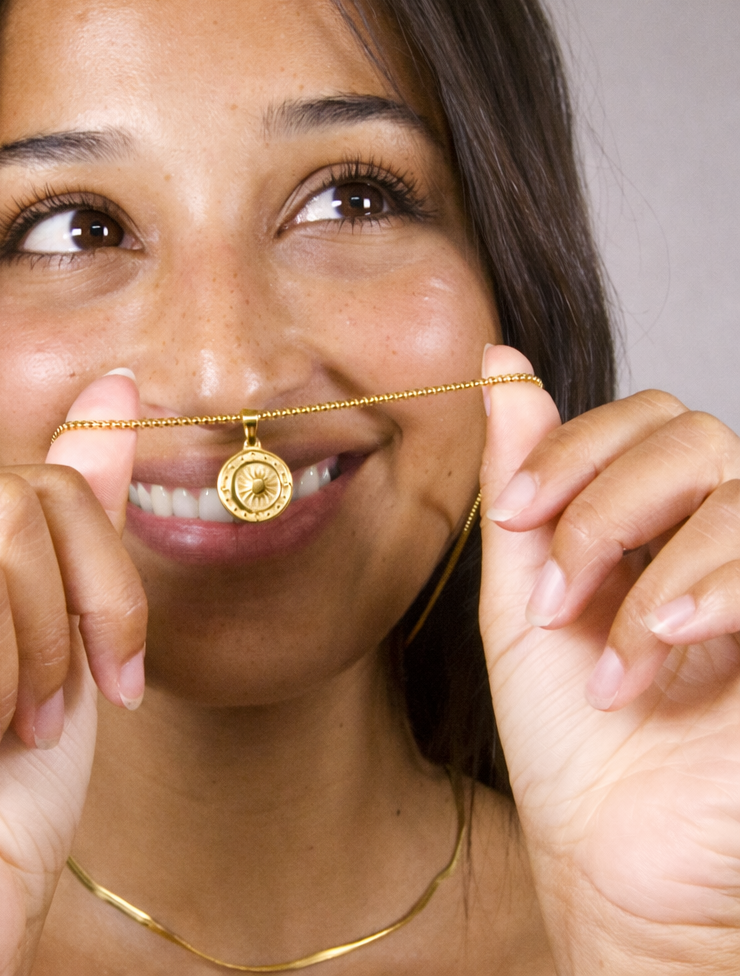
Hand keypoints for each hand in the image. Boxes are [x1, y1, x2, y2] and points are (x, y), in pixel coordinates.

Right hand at [0, 373, 144, 975]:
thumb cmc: (17, 778)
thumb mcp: (72, 625)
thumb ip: (75, 503)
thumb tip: (112, 382)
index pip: (33, 483)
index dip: (104, 580)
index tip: (118, 669)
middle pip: (3, 511)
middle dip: (60, 632)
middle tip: (40, 712)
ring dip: (16, 681)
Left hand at [478, 345, 739, 974]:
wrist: (610, 854)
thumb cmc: (566, 734)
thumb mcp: (521, 595)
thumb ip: (522, 484)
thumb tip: (499, 361)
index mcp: (654, 525)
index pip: (641, 418)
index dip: (571, 447)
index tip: (513, 516)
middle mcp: (722, 539)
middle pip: (689, 432)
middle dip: (602, 504)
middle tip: (552, 597)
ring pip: (731, 484)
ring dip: (645, 568)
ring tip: (607, 659)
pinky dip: (703, 588)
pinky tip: (659, 655)